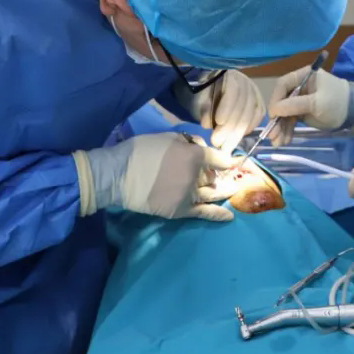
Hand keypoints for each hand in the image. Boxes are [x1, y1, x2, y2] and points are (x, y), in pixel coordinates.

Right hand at [73, 132, 238, 220]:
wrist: (119, 175)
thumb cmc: (140, 151)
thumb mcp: (166, 137)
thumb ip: (187, 142)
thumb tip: (198, 148)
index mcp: (194, 156)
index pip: (217, 158)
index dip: (227, 160)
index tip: (234, 162)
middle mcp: (196, 176)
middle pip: (215, 176)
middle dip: (225, 175)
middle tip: (234, 176)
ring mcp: (189, 195)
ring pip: (212, 194)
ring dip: (224, 192)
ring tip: (234, 190)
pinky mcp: (179, 211)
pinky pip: (202, 213)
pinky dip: (217, 215)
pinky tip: (230, 216)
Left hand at [175, 70, 264, 153]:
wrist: (211, 90)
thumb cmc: (202, 94)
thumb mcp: (199, 99)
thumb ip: (204, 108)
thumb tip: (207, 124)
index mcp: (228, 75)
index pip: (233, 90)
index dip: (227, 106)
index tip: (218, 122)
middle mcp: (244, 81)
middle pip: (243, 104)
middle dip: (231, 127)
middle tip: (218, 143)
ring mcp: (253, 91)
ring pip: (251, 112)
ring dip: (239, 132)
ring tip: (226, 146)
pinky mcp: (258, 101)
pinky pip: (259, 114)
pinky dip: (250, 126)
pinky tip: (240, 136)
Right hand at [266, 68, 353, 144]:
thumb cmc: (337, 102)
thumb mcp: (317, 103)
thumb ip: (295, 105)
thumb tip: (274, 110)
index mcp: (303, 76)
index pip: (283, 85)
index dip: (275, 99)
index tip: (273, 115)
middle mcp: (299, 87)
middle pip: (282, 101)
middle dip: (277, 119)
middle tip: (272, 135)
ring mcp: (300, 100)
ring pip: (285, 114)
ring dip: (280, 128)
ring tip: (278, 143)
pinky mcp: (302, 112)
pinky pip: (291, 121)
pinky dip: (287, 130)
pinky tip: (285, 141)